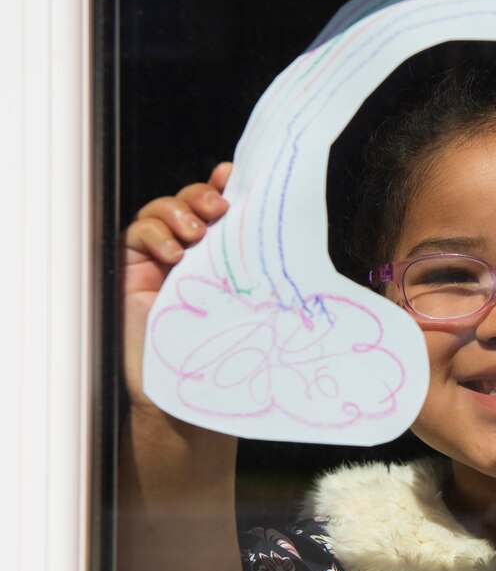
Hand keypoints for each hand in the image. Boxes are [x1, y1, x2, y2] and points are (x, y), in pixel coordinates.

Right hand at [123, 162, 231, 409]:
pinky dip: (153, 235)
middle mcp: (191, 252)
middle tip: (218, 208)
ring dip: (178, 210)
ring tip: (195, 234)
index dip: (224, 187)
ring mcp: (160, 261)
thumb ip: (255, 269)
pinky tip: (171, 256)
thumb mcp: (249, 302)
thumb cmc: (222, 352)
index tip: (235, 178)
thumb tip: (286, 241)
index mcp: (222, 254)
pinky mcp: (133, 272)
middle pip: (190, 202)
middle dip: (201, 195)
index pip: (220, 209)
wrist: (183, 392)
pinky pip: (137, 235)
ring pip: (161, 211)